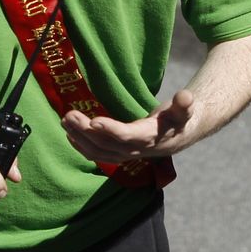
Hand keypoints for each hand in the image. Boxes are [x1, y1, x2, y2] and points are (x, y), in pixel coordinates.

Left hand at [62, 90, 194, 162]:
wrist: (183, 135)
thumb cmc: (181, 117)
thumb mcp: (185, 108)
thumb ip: (184, 104)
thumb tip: (185, 96)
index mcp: (150, 137)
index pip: (128, 136)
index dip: (111, 130)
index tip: (94, 121)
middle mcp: (136, 150)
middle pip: (107, 144)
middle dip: (86, 131)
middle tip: (69, 115)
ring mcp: (127, 154)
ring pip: (99, 151)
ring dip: (80, 138)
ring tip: (65, 121)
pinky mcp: (120, 154)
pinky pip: (98, 154)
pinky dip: (83, 147)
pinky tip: (70, 135)